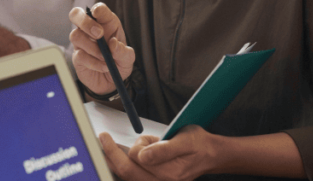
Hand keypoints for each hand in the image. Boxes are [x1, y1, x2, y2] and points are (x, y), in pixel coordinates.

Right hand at [69, 2, 133, 96]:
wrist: (111, 82)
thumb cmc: (119, 63)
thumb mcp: (128, 58)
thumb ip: (123, 51)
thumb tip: (113, 44)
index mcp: (105, 23)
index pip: (98, 9)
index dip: (97, 9)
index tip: (97, 13)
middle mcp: (90, 29)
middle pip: (76, 14)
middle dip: (85, 22)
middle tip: (99, 34)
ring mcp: (81, 42)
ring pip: (75, 35)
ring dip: (92, 48)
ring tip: (105, 58)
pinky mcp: (77, 56)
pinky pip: (79, 55)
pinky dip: (93, 62)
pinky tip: (103, 66)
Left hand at [100, 126, 220, 180]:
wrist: (210, 155)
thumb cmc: (198, 144)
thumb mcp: (184, 140)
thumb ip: (163, 149)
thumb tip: (142, 155)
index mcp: (169, 173)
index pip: (135, 160)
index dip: (121, 147)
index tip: (105, 136)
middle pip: (126, 172)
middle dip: (111, 154)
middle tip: (102, 138)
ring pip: (127, 175)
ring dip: (119, 158)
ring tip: (130, 143)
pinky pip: (132, 176)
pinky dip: (125, 164)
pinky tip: (128, 154)